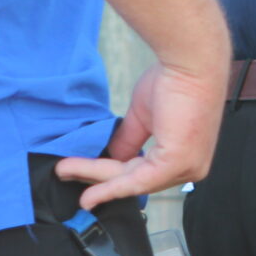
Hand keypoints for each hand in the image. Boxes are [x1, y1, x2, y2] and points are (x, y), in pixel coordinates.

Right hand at [54, 61, 224, 209]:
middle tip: (65, 170)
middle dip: (96, 175)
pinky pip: (135, 182)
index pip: (144, 171)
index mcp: (187, 156)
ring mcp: (186, 168)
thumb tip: (109, 158)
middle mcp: (191, 168)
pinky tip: (87, 195)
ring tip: (63, 169)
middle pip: (134, 179)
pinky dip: (107, 188)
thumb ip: (129, 141)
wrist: (190, 61)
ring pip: (130, 180)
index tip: (82, 172)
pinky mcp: (176, 163)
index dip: (111, 173)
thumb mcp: (144, 117)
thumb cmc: (175, 80)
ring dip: (93, 175)